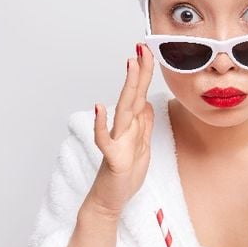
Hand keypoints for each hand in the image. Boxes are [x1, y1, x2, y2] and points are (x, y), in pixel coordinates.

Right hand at [87, 45, 155, 218]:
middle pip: (133, 96)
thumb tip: (146, 103)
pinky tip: (99, 108)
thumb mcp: (141, 147)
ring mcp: (117, 142)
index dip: (145, 74)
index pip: (140, 95)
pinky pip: (104, 139)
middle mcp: (123, 130)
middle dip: (139, 71)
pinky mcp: (112, 158)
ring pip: (123, 111)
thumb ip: (143, 125)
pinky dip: (100, 124)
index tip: (148, 51)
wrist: (110, 200)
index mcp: (132, 127)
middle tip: (142, 47)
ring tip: (130, 65)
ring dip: (127, 87)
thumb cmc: (124, 175)